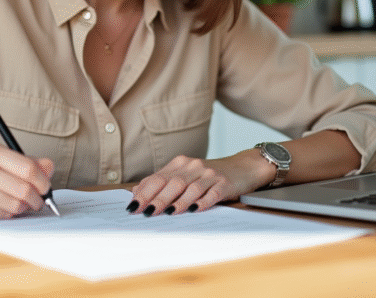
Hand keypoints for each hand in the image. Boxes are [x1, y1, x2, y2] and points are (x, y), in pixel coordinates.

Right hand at [0, 141, 54, 219]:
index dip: (43, 180)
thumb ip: (27, 162)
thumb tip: (49, 167)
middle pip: (23, 188)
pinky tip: (5, 206)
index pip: (27, 167)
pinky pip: (3, 215)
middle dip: (37, 198)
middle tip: (39, 200)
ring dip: (24, 207)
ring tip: (22, 203)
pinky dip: (10, 213)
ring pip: (15, 205)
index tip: (46, 187)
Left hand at [128, 149, 272, 215]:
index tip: (133, 206)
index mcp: (180, 164)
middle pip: (172, 182)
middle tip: (145, 212)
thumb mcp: (185, 174)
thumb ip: (163, 181)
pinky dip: (203, 202)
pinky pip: (212, 193)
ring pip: (190, 188)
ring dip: (177, 201)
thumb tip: (136, 192)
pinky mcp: (225, 183)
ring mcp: (210, 175)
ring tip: (167, 213)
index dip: (144, 191)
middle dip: (157, 198)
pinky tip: (195, 210)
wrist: (243, 166)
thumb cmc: (209, 175)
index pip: (158, 177)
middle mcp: (194, 166)